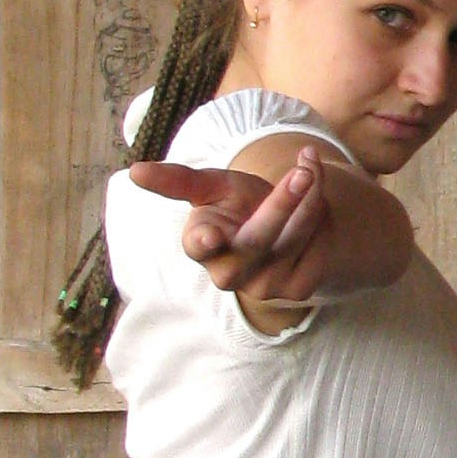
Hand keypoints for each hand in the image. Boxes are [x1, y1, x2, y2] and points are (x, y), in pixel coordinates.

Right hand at [133, 153, 332, 304]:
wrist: (285, 222)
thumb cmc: (238, 203)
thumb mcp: (213, 186)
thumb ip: (179, 181)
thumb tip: (135, 171)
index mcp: (200, 245)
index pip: (200, 245)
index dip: (204, 240)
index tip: (209, 235)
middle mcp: (229, 273)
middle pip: (259, 237)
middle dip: (283, 201)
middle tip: (303, 170)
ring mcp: (264, 286)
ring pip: (294, 238)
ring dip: (309, 198)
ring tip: (309, 168)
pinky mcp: (298, 289)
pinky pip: (317, 248)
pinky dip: (322, 217)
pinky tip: (316, 203)